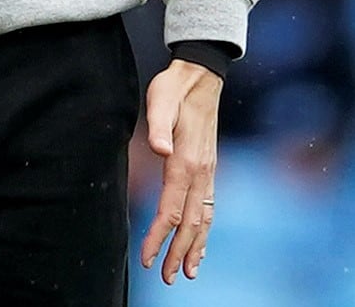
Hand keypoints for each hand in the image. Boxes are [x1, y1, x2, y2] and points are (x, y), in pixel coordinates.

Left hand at [139, 59, 221, 283]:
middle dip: (176, 253)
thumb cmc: (174, 89)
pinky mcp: (208, 169)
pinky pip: (209, 208)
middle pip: (189, 223)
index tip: (145, 257)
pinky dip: (205, 231)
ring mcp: (208, 173)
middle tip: (165, 278)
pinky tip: (200, 243)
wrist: (201, 77)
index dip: (157, 236)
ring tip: (186, 272)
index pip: (171, 210)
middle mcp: (201, 173)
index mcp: (185, 161)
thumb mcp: (160, 100)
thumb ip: (159, 126)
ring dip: (194, 248)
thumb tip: (160, 149)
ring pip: (202, 220)